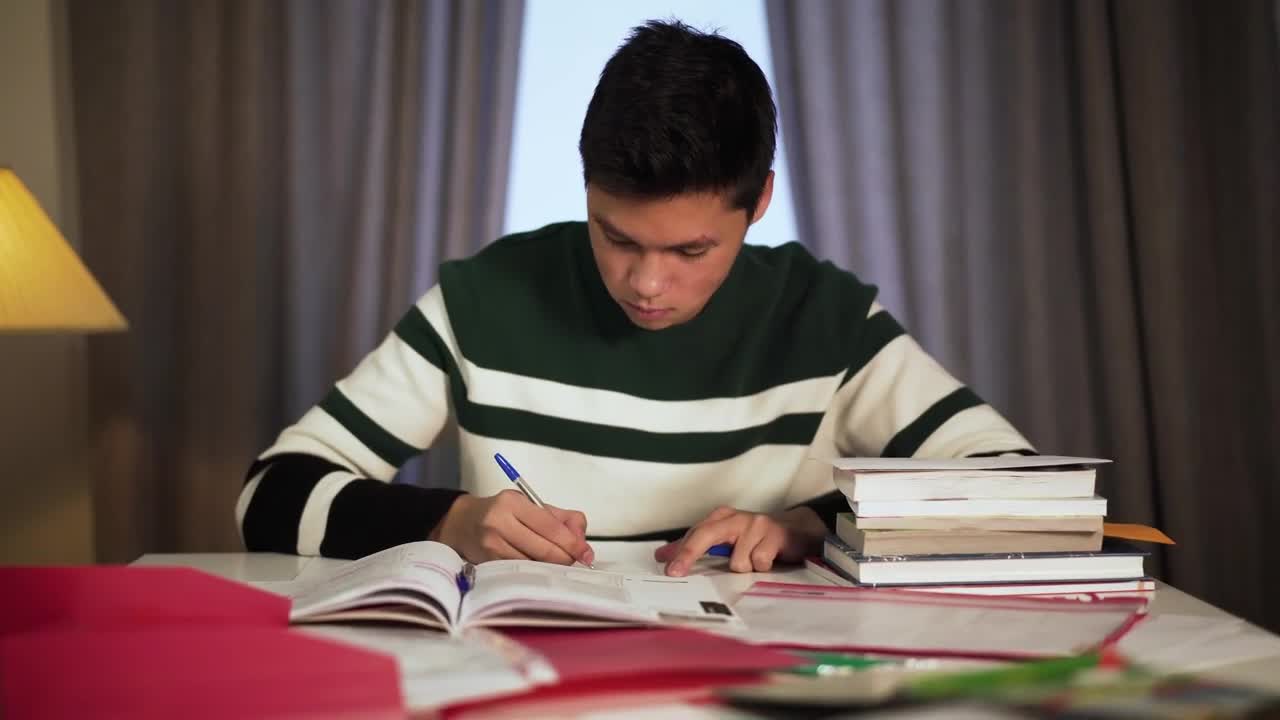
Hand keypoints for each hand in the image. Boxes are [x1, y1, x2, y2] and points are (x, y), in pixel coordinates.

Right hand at [430, 490, 594, 565]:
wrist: (462, 523)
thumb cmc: (504, 513)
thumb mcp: (532, 506)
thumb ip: (562, 519)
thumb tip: (582, 541)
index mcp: (514, 503)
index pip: (551, 527)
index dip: (573, 543)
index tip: (587, 554)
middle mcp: (500, 523)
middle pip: (544, 550)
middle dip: (566, 558)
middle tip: (576, 561)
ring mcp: (491, 545)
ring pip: (534, 565)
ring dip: (551, 568)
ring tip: (557, 564)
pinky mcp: (487, 563)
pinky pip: (521, 573)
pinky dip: (536, 573)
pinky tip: (540, 570)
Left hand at [654, 506, 825, 576]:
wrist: (797, 529)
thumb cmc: (757, 538)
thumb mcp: (727, 539)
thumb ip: (698, 547)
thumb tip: (665, 556)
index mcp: (721, 517)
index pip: (695, 533)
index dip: (679, 551)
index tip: (666, 567)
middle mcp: (736, 517)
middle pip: (706, 535)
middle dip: (689, 555)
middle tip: (676, 572)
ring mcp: (755, 524)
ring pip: (737, 561)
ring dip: (746, 568)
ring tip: (756, 561)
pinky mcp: (774, 534)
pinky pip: (759, 562)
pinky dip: (763, 567)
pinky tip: (770, 559)